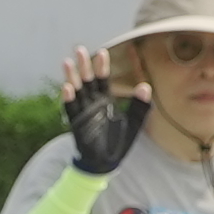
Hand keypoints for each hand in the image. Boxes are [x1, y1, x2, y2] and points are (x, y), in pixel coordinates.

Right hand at [57, 46, 148, 174]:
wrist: (106, 163)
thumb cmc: (118, 143)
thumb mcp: (133, 123)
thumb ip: (139, 106)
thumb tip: (146, 85)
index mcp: (105, 102)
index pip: (103, 81)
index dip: (102, 67)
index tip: (102, 52)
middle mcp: (92, 104)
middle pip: (87, 81)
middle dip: (84, 66)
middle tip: (79, 50)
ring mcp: (83, 113)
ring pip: (77, 92)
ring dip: (72, 78)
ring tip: (67, 63)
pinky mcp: (77, 125)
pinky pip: (71, 110)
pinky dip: (69, 100)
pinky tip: (67, 88)